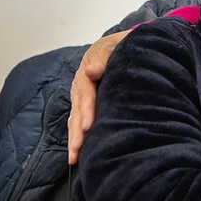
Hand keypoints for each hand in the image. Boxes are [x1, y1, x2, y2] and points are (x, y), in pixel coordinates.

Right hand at [68, 30, 129, 164]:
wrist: (126, 44)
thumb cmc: (125, 44)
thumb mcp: (117, 43)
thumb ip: (104, 55)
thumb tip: (91, 70)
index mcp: (88, 67)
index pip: (85, 90)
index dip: (86, 108)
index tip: (87, 125)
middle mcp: (82, 82)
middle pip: (78, 108)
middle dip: (77, 129)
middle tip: (78, 148)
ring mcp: (83, 93)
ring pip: (76, 116)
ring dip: (74, 136)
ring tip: (74, 156)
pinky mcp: (87, 101)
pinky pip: (79, 119)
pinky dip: (77, 134)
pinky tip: (77, 151)